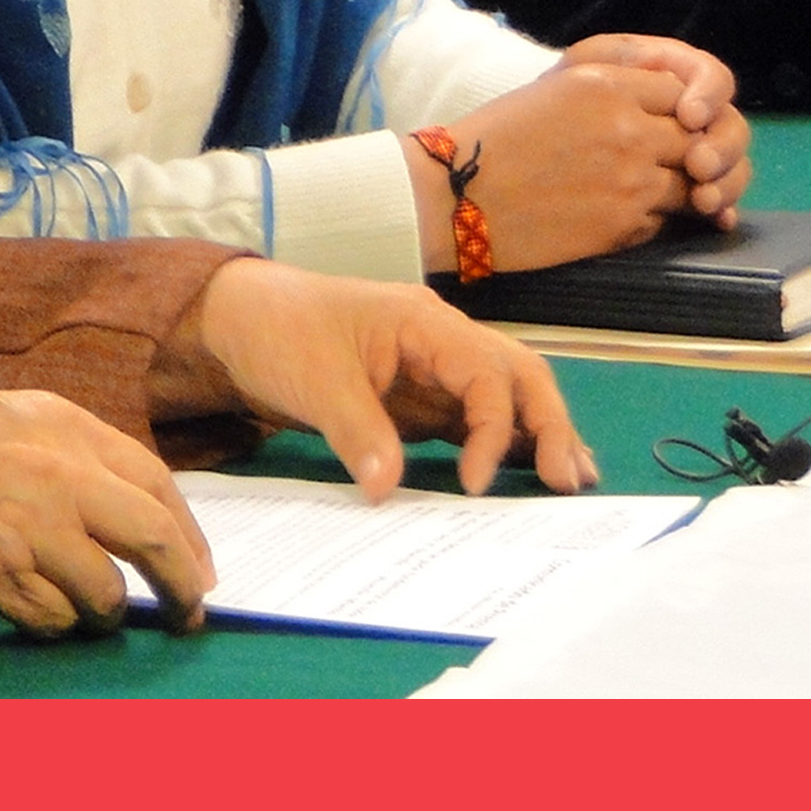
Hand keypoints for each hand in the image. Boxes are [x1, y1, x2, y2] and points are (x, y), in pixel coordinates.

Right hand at [0, 381, 213, 635]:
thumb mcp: (29, 418)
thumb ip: (90, 456)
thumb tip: (152, 516)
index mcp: (70, 434)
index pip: (158, 488)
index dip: (191, 538)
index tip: (201, 572)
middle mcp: (59, 481)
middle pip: (152, 543)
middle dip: (180, 588)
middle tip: (188, 614)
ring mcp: (28, 533)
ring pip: (102, 598)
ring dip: (102, 612)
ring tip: (86, 606)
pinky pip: (51, 621)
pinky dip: (54, 622)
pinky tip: (36, 601)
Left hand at [180, 258, 598, 497]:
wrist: (239, 319)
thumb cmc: (278, 330)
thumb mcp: (313, 378)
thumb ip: (355, 431)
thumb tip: (387, 490)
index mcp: (422, 323)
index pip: (486, 373)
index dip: (492, 429)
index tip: (472, 485)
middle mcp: (441, 341)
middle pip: (518, 375)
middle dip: (549, 424)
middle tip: (567, 482)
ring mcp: (435, 369)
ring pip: (507, 395)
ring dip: (539, 433)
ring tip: (571, 482)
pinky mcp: (421, 397)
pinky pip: (474, 419)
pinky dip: (503, 444)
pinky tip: (524, 476)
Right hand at [410, 48, 713, 274]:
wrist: (454, 196)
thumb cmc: (491, 140)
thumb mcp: (552, 92)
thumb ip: (609, 94)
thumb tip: (663, 110)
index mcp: (603, 84)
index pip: (681, 93)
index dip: (680, 114)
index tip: (669, 127)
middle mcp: (627, 127)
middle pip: (696, 139)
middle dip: (688, 155)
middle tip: (669, 166)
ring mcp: (632, 178)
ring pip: (691, 185)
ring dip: (678, 192)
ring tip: (642, 194)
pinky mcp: (625, 224)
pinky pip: (664, 221)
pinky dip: (653, 220)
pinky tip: (619, 216)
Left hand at [562, 33, 748, 226]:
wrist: (541, 132)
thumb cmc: (562, 92)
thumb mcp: (588, 65)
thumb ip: (628, 64)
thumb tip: (672, 85)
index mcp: (676, 74)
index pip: (713, 78)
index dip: (709, 96)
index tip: (689, 117)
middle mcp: (697, 112)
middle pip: (731, 127)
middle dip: (722, 148)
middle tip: (698, 166)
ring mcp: (697, 150)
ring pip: (733, 165)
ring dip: (727, 182)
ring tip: (704, 200)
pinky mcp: (689, 185)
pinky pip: (721, 197)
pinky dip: (724, 209)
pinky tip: (718, 220)